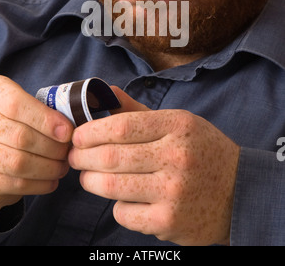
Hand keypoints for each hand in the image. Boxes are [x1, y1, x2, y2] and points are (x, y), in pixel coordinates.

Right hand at [0, 75, 73, 228]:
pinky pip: (14, 183)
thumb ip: (43, 109)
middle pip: (20, 136)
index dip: (45, 120)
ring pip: (18, 162)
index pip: (15, 104)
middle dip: (52, 147)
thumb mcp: (24, 104)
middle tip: (68, 151)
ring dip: (48, 167)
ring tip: (62, 165)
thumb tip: (75, 127)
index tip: (67, 132)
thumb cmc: (15, 122)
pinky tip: (51, 180)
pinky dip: (39, 184)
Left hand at [69, 87, 239, 245]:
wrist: (240, 192)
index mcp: (178, 125)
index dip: (90, 131)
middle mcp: (177, 157)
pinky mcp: (170, 222)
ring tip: (88, 177)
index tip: (77, 136)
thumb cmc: (202, 151)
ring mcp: (174, 192)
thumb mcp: (179, 122)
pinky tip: (121, 198)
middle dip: (81, 157)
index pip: (121, 126)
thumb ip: (139, 110)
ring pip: (112, 186)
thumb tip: (106, 93)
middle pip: (111, 157)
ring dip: (90, 181)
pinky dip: (116, 205)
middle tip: (74, 157)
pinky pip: (124, 213)